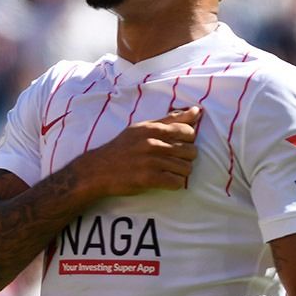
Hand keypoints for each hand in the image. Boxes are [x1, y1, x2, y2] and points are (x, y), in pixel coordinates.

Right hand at [76, 106, 200, 195]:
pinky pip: (176, 182)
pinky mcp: (148, 179)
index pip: (188, 131)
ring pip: (186, 168)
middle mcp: (152, 143)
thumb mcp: (143, 128)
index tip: (178, 145)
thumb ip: (170, 120)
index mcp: (152, 128)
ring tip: (169, 172)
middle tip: (174, 161)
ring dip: (181, 173)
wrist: (98, 170)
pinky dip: (174, 184)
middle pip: (190, 151)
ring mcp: (151, 161)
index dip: (188, 140)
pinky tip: (166, 181)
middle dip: (186, 158)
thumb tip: (197, 111)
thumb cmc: (123, 148)